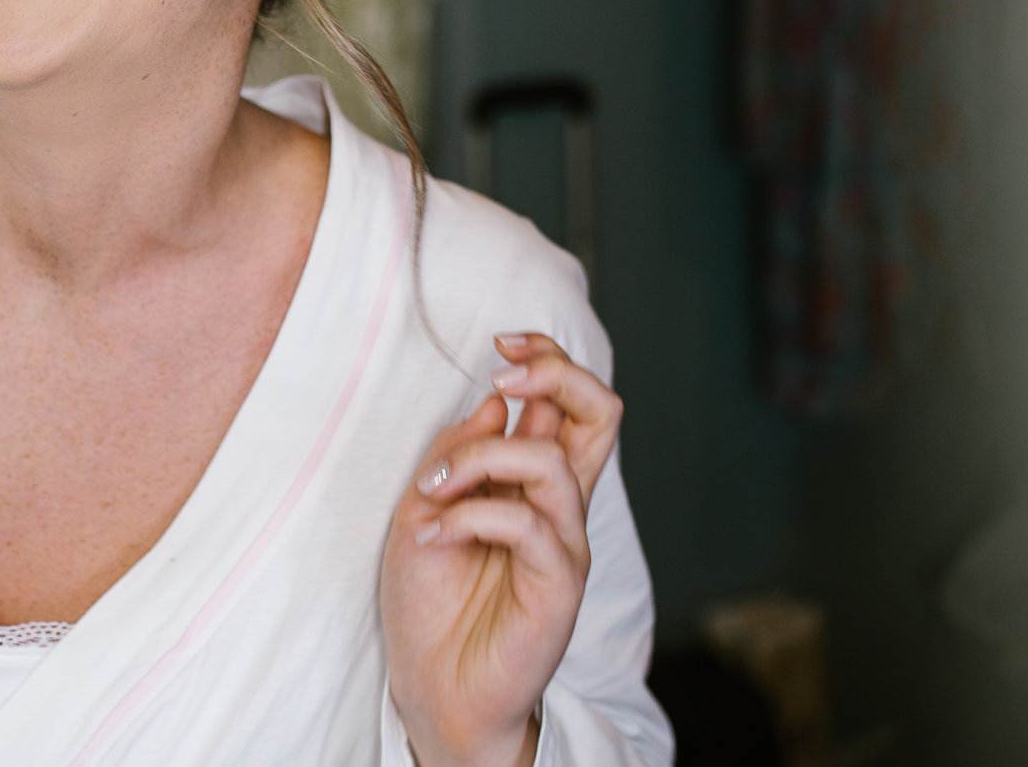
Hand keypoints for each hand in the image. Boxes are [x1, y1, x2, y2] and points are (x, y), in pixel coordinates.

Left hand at [380, 333, 623, 766]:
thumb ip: (461, 452)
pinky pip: (529, 524)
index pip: (569, 400)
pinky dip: (472, 516)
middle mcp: (561, 505)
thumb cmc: (430, 599)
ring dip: (481, 459)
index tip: (500, 343)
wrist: (430, 684)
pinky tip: (434, 533)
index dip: (547, 356)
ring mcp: (565, 543)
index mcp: (534, 480)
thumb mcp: (425, 506)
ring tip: (434, 490)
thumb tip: (501, 399)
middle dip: (556, 373)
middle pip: (602, 413)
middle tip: (502, 372)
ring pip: (554, 463)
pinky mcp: (560, 585)